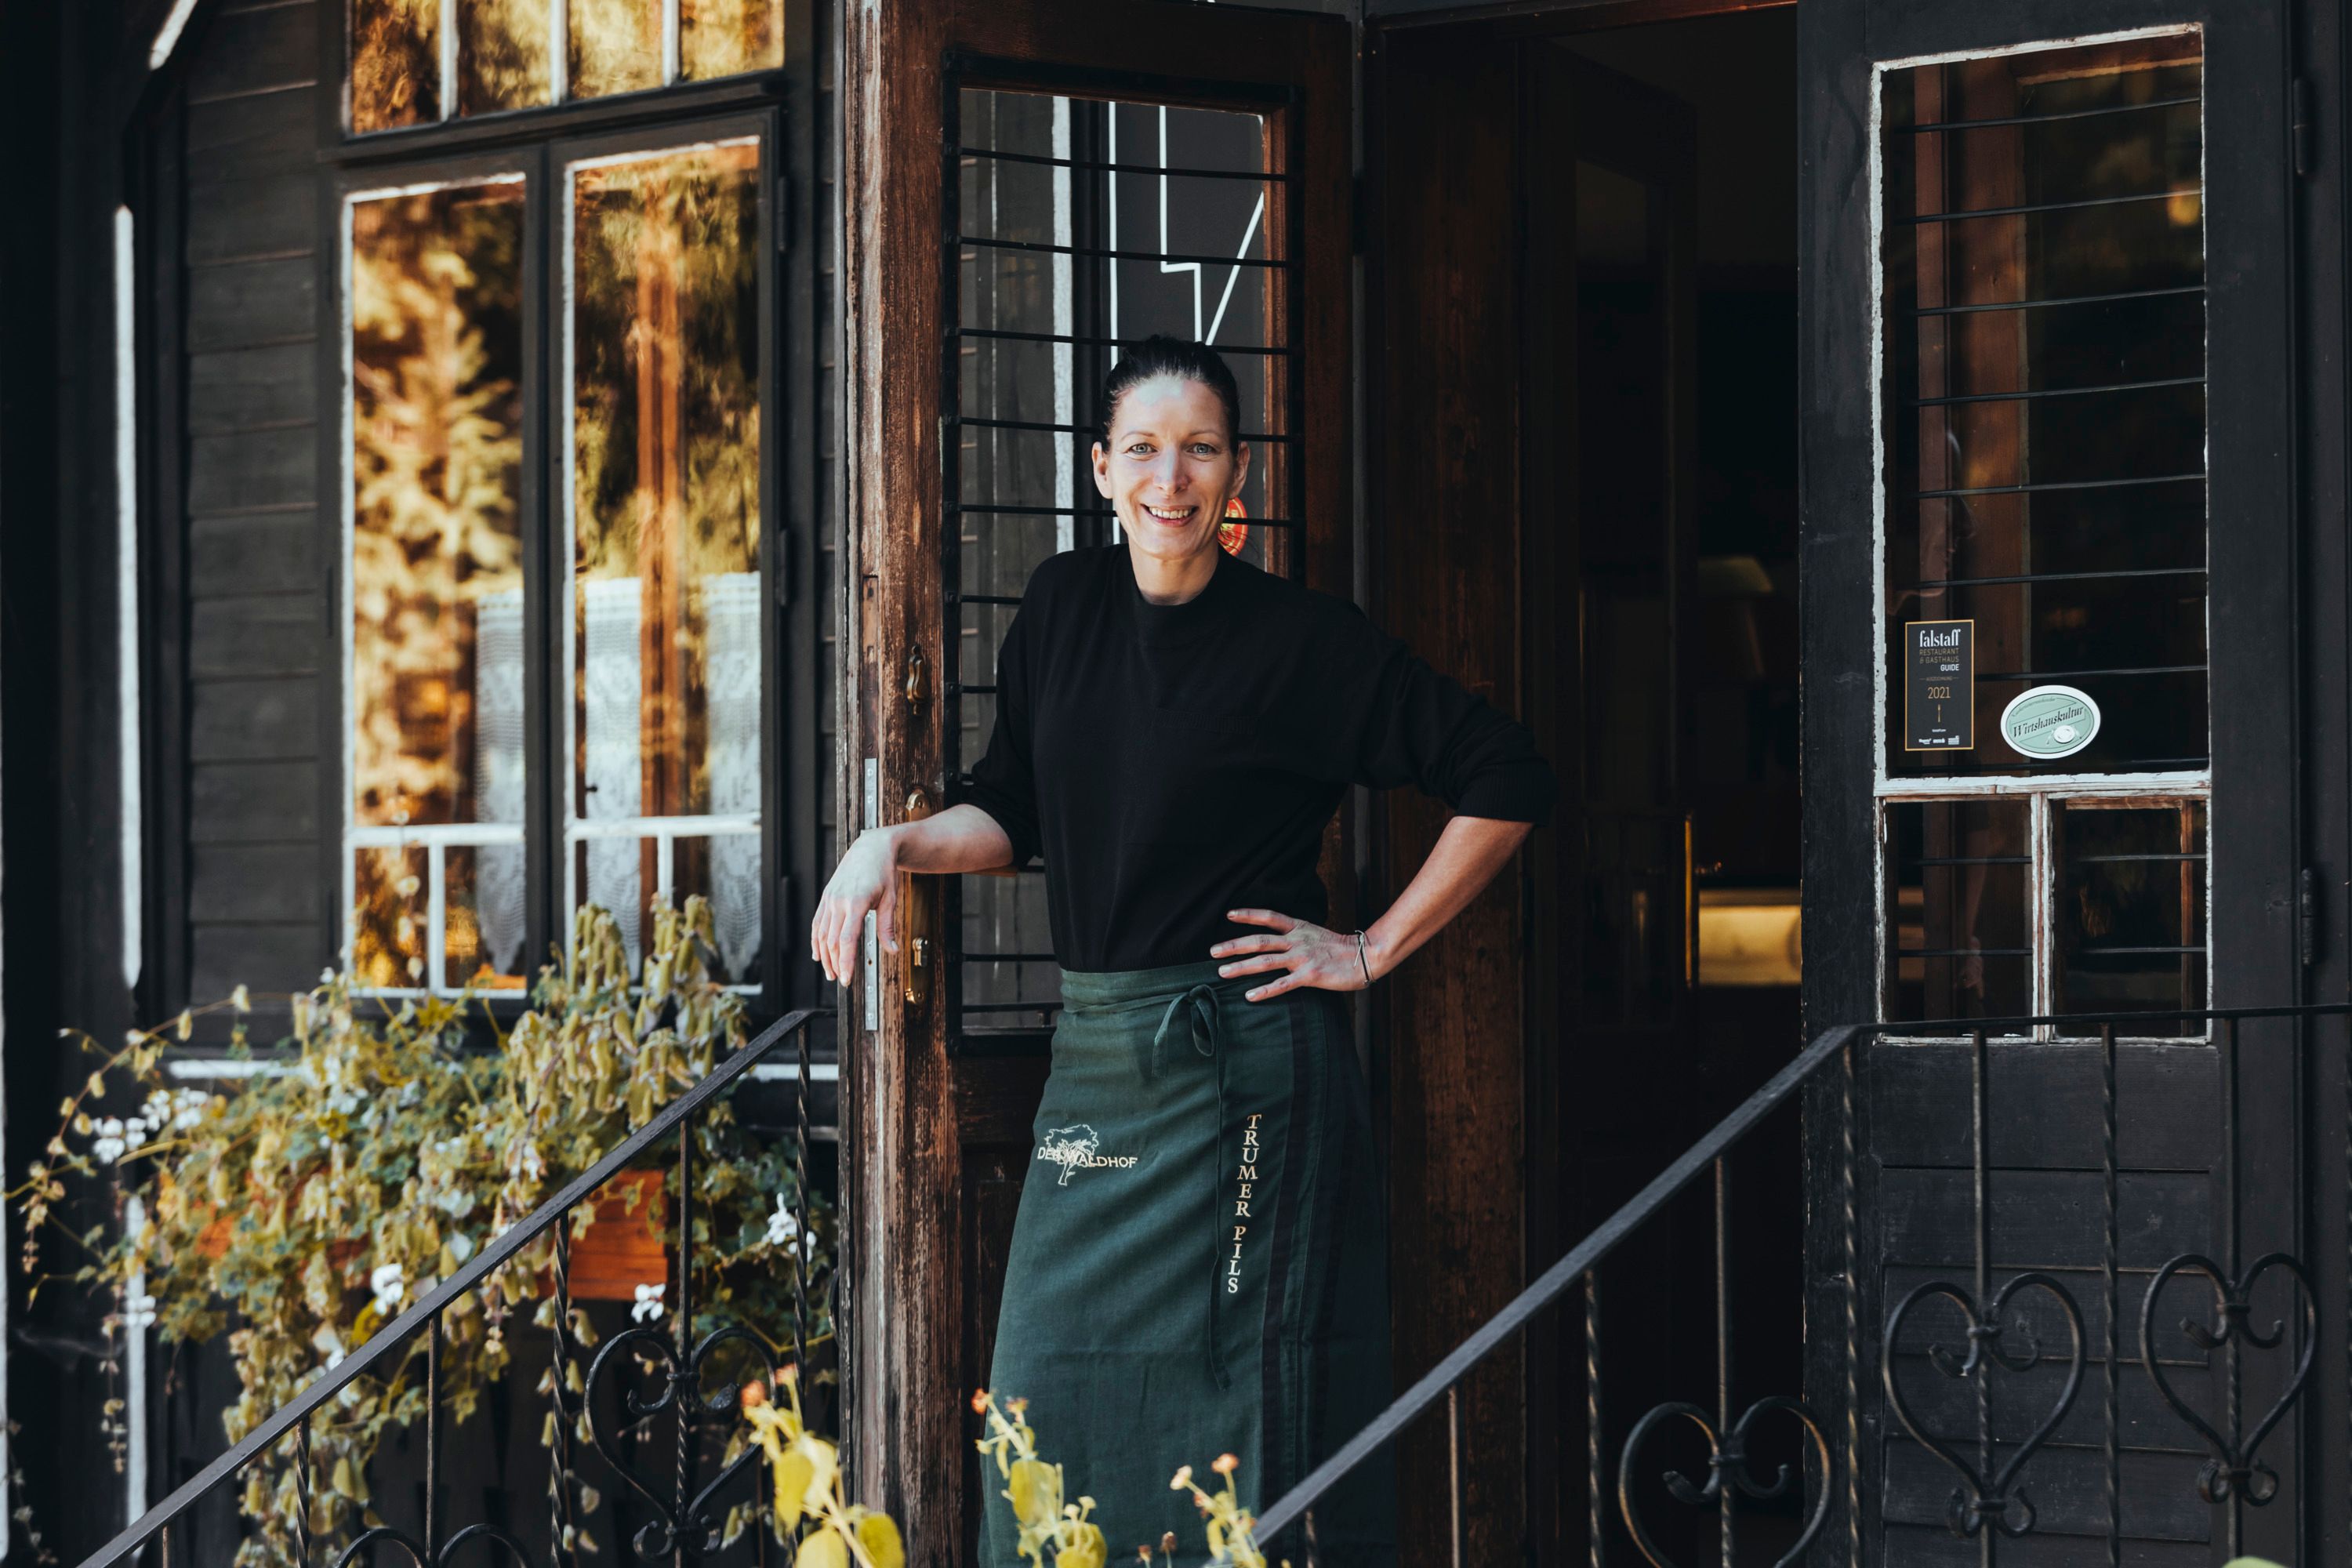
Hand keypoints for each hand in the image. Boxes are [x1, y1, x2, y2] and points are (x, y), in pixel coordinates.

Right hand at [809, 827, 899, 985]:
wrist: (871, 847)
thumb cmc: (883, 872)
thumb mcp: (891, 899)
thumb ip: (887, 927)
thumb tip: (893, 950)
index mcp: (856, 902)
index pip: (847, 939)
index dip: (845, 962)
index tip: (847, 979)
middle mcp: (839, 901)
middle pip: (832, 940)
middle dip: (835, 963)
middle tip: (841, 980)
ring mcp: (830, 898)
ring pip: (822, 933)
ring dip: (824, 955)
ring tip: (830, 972)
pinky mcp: (826, 896)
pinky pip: (817, 922)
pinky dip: (816, 940)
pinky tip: (818, 954)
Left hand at [1210, 910, 1373, 1000]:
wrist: (1366, 956)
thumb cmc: (1341, 948)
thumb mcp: (1316, 934)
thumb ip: (1297, 936)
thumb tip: (1280, 940)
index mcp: (1299, 928)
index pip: (1269, 917)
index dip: (1248, 914)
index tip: (1229, 915)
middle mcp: (1297, 941)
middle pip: (1259, 941)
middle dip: (1233, 946)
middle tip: (1212, 952)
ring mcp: (1302, 958)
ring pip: (1265, 962)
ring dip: (1241, 967)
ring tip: (1222, 973)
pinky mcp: (1309, 976)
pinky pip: (1283, 984)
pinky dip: (1265, 990)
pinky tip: (1250, 996)